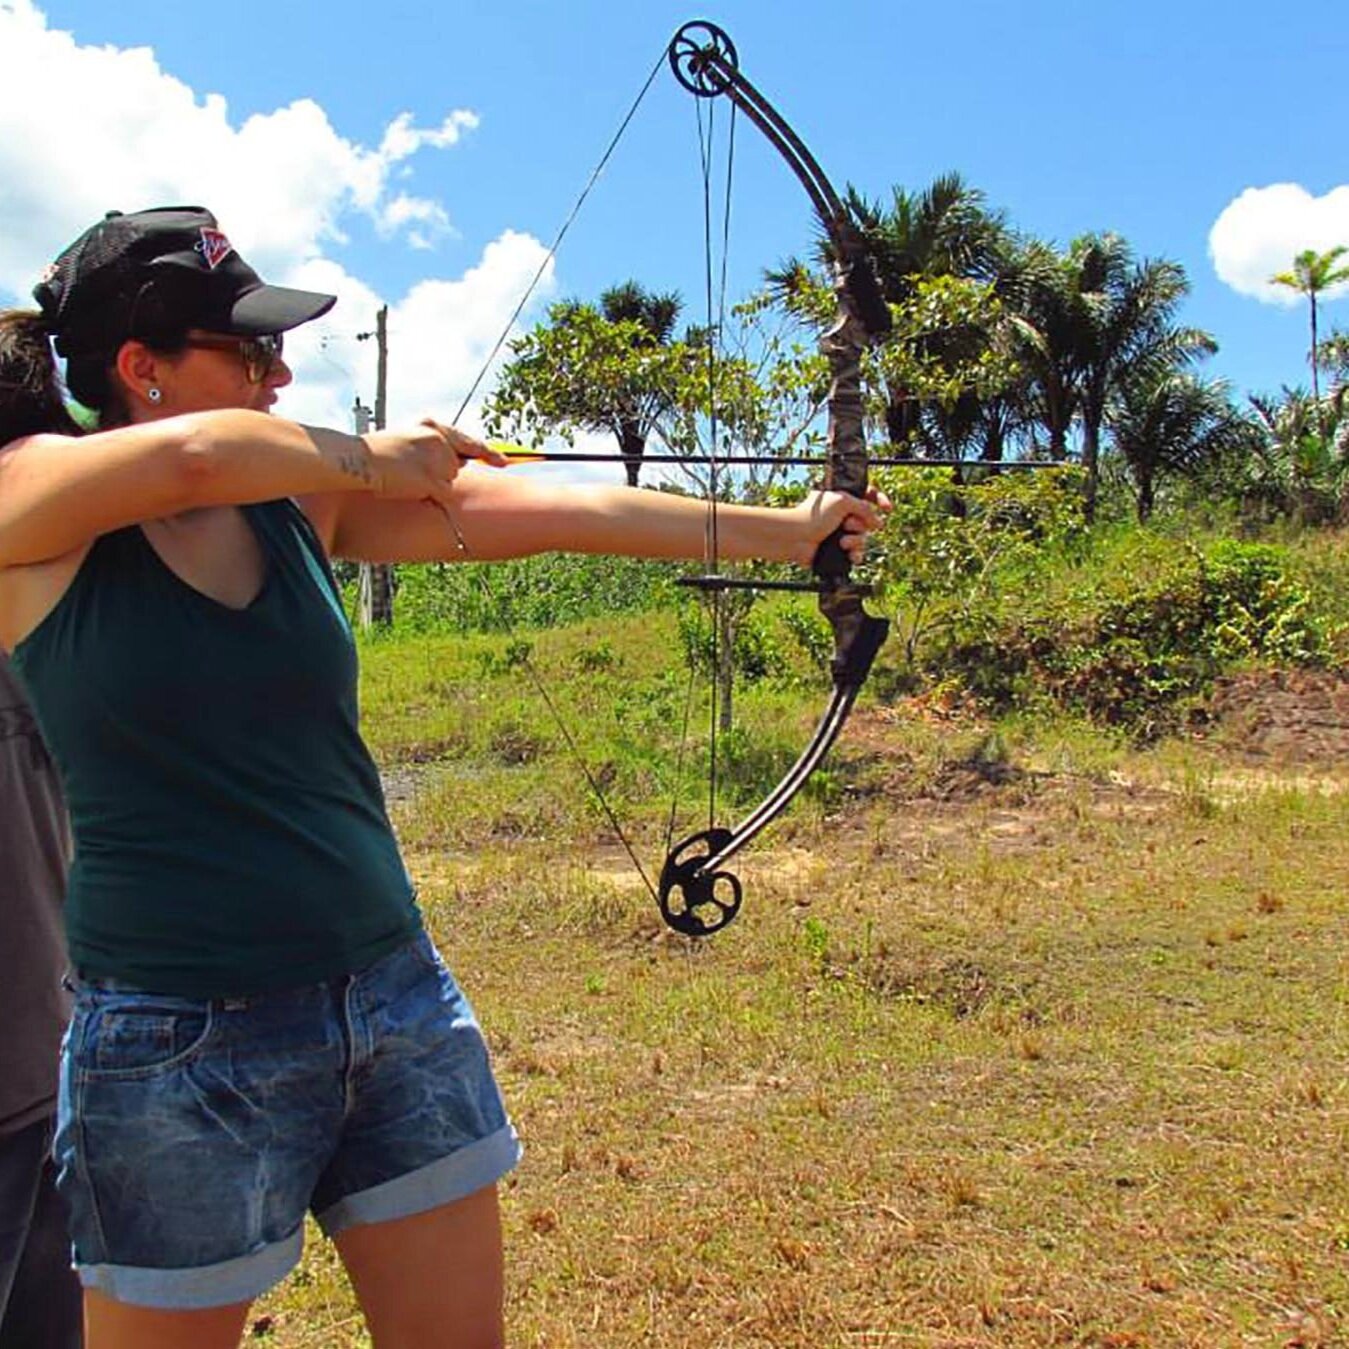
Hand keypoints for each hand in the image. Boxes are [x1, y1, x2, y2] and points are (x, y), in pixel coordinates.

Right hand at [364, 420, 509, 504]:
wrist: (358, 460)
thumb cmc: (376, 453)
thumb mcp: (407, 439)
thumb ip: (431, 446)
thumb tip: (455, 462)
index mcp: (433, 428)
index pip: (467, 441)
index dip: (488, 452)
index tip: (505, 461)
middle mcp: (440, 441)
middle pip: (455, 467)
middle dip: (440, 473)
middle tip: (413, 471)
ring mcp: (438, 460)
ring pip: (447, 482)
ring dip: (431, 485)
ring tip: (404, 476)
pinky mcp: (433, 479)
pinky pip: (441, 494)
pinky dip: (428, 495)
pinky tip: (409, 486)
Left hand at [791, 486, 889, 566]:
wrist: (795, 538)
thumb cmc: (813, 516)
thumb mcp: (842, 501)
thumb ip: (864, 507)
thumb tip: (877, 523)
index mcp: (843, 499)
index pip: (868, 496)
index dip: (880, 500)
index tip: (887, 508)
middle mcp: (843, 515)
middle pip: (868, 520)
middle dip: (861, 524)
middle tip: (846, 524)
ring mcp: (841, 533)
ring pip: (863, 538)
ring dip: (856, 540)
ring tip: (842, 542)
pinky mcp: (838, 550)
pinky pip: (857, 553)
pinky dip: (854, 554)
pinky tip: (849, 555)